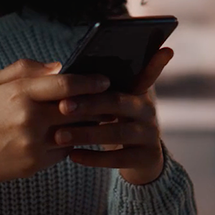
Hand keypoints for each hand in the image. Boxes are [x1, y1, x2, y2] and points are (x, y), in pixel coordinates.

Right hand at [0, 59, 112, 183]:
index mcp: (19, 93)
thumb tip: (60, 67)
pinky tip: (73, 135)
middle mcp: (29, 118)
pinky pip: (64, 150)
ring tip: (100, 117)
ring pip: (75, 131)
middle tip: (112, 98)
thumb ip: (27, 70)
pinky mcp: (36, 163)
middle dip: (98, 103)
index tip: (104, 80)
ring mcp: (33, 143)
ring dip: (89, 124)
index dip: (90, 81)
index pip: (66, 84)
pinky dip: (70, 142)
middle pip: (78, 109)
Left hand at [55, 47, 173, 184]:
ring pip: (117, 132)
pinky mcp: (147, 158)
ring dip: (86, 133)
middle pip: (117, 102)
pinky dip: (93, 157)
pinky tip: (73, 155)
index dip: (152, 64)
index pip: (143, 73)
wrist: (136, 161)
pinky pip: (118, 158)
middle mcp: (147, 109)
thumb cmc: (112, 123)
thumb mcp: (108, 104)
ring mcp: (149, 134)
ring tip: (59, 136)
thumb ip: (93, 88)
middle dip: (88, 104)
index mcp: (136, 91)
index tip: (157, 52)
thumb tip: (57, 70)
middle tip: (61, 106)